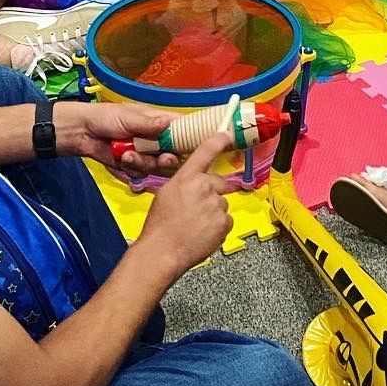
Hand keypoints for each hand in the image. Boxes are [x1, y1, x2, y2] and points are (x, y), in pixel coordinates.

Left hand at [56, 100, 179, 178]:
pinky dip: (131, 168)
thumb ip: (149, 123)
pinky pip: (140, 172)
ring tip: (127, 155)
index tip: (193, 146)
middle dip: (166, 158)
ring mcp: (144, 153)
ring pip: (155, 165)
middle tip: (163, 159)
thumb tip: (169, 123)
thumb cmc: (105, 117)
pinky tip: (121, 159)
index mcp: (157, 121)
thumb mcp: (128, 117)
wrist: (82, 133)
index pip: (180, 128)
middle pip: (172, 153)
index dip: (189, 137)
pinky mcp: (132, 165)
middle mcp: (154, 138)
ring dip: (143, 162)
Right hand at [139, 134, 234, 273]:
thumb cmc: (159, 226)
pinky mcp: (224, 222)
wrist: (162, 252)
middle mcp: (204, 187)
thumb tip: (196, 182)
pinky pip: (226, 220)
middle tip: (196, 208)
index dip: (219, 140)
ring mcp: (216, 205)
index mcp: (186, 177)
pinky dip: (218, 226)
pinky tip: (203, 232)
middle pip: (219, 183)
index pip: (206, 151)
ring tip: (195, 224)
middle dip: (212, 192)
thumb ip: (185, 183)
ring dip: (213, 212)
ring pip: (221, 203)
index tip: (227, 133)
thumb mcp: (166, 193)